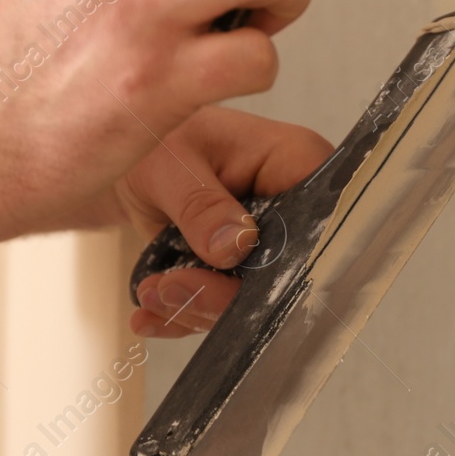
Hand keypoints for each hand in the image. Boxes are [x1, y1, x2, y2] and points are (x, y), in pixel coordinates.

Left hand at [114, 106, 332, 336]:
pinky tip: (152, 312)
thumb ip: (200, 204)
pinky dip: (185, 314)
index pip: (323, 216)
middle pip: (288, 270)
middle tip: (172, 290)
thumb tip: (234, 247)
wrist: (131, 158)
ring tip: (152, 292)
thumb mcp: (169, 164)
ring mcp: (269, 243)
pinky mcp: (241, 270)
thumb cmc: (158, 141)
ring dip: (198, 305)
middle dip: (227, 294)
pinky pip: (224, 306)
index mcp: (292, 162)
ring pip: (254, 297)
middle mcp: (291, 207)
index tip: (239, 281)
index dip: (296, 258)